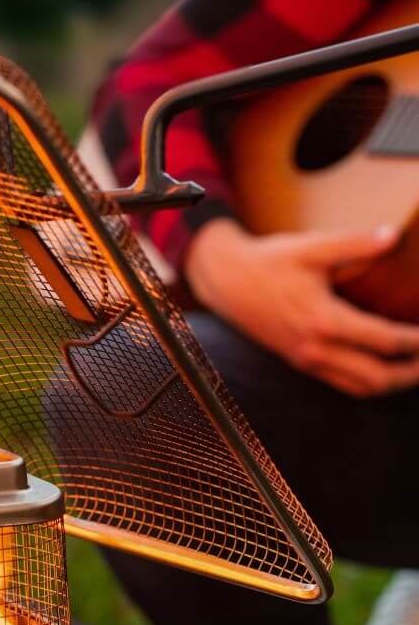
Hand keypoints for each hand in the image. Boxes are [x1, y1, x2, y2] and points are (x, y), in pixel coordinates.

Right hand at [184, 219, 418, 396]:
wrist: (225, 281)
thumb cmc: (268, 262)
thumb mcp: (311, 248)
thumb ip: (355, 244)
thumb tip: (393, 237)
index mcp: (322, 321)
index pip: (384, 341)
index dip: (418, 340)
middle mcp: (315, 349)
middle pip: (377, 377)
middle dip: (413, 372)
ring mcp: (306, 360)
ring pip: (360, 387)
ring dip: (393, 382)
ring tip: (416, 368)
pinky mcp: (300, 361)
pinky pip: (342, 383)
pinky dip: (369, 381)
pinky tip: (384, 366)